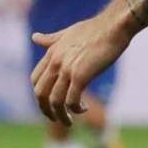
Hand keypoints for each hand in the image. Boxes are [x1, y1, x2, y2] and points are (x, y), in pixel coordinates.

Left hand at [30, 5, 133, 122]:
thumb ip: (50, 39)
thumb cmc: (95, 29)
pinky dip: (75, 109)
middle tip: (56, 117)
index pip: (35, 80)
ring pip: (55, 101)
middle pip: (40, 94)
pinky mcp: (81, 76)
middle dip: (46, 110)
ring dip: (60, 115)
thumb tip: (34, 37)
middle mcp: (55, 62)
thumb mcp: (67, 33)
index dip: (40, 95)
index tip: (50, 102)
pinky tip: (83, 109)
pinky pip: (71, 100)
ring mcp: (67, 69)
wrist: (113, 26)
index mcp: (51, 53)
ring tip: (69, 121)